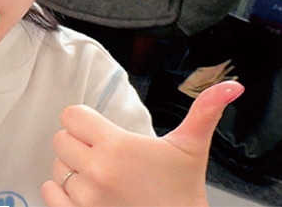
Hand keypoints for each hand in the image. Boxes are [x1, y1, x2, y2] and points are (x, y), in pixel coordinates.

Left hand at [41, 80, 243, 206]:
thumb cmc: (182, 193)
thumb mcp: (191, 148)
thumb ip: (206, 111)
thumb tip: (232, 86)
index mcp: (117, 147)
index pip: (71, 115)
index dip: (85, 121)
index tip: (100, 131)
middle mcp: (96, 171)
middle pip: (60, 139)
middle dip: (78, 144)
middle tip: (103, 155)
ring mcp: (83, 198)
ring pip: (56, 167)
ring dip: (72, 170)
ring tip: (101, 177)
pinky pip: (49, 192)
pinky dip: (61, 192)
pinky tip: (87, 193)